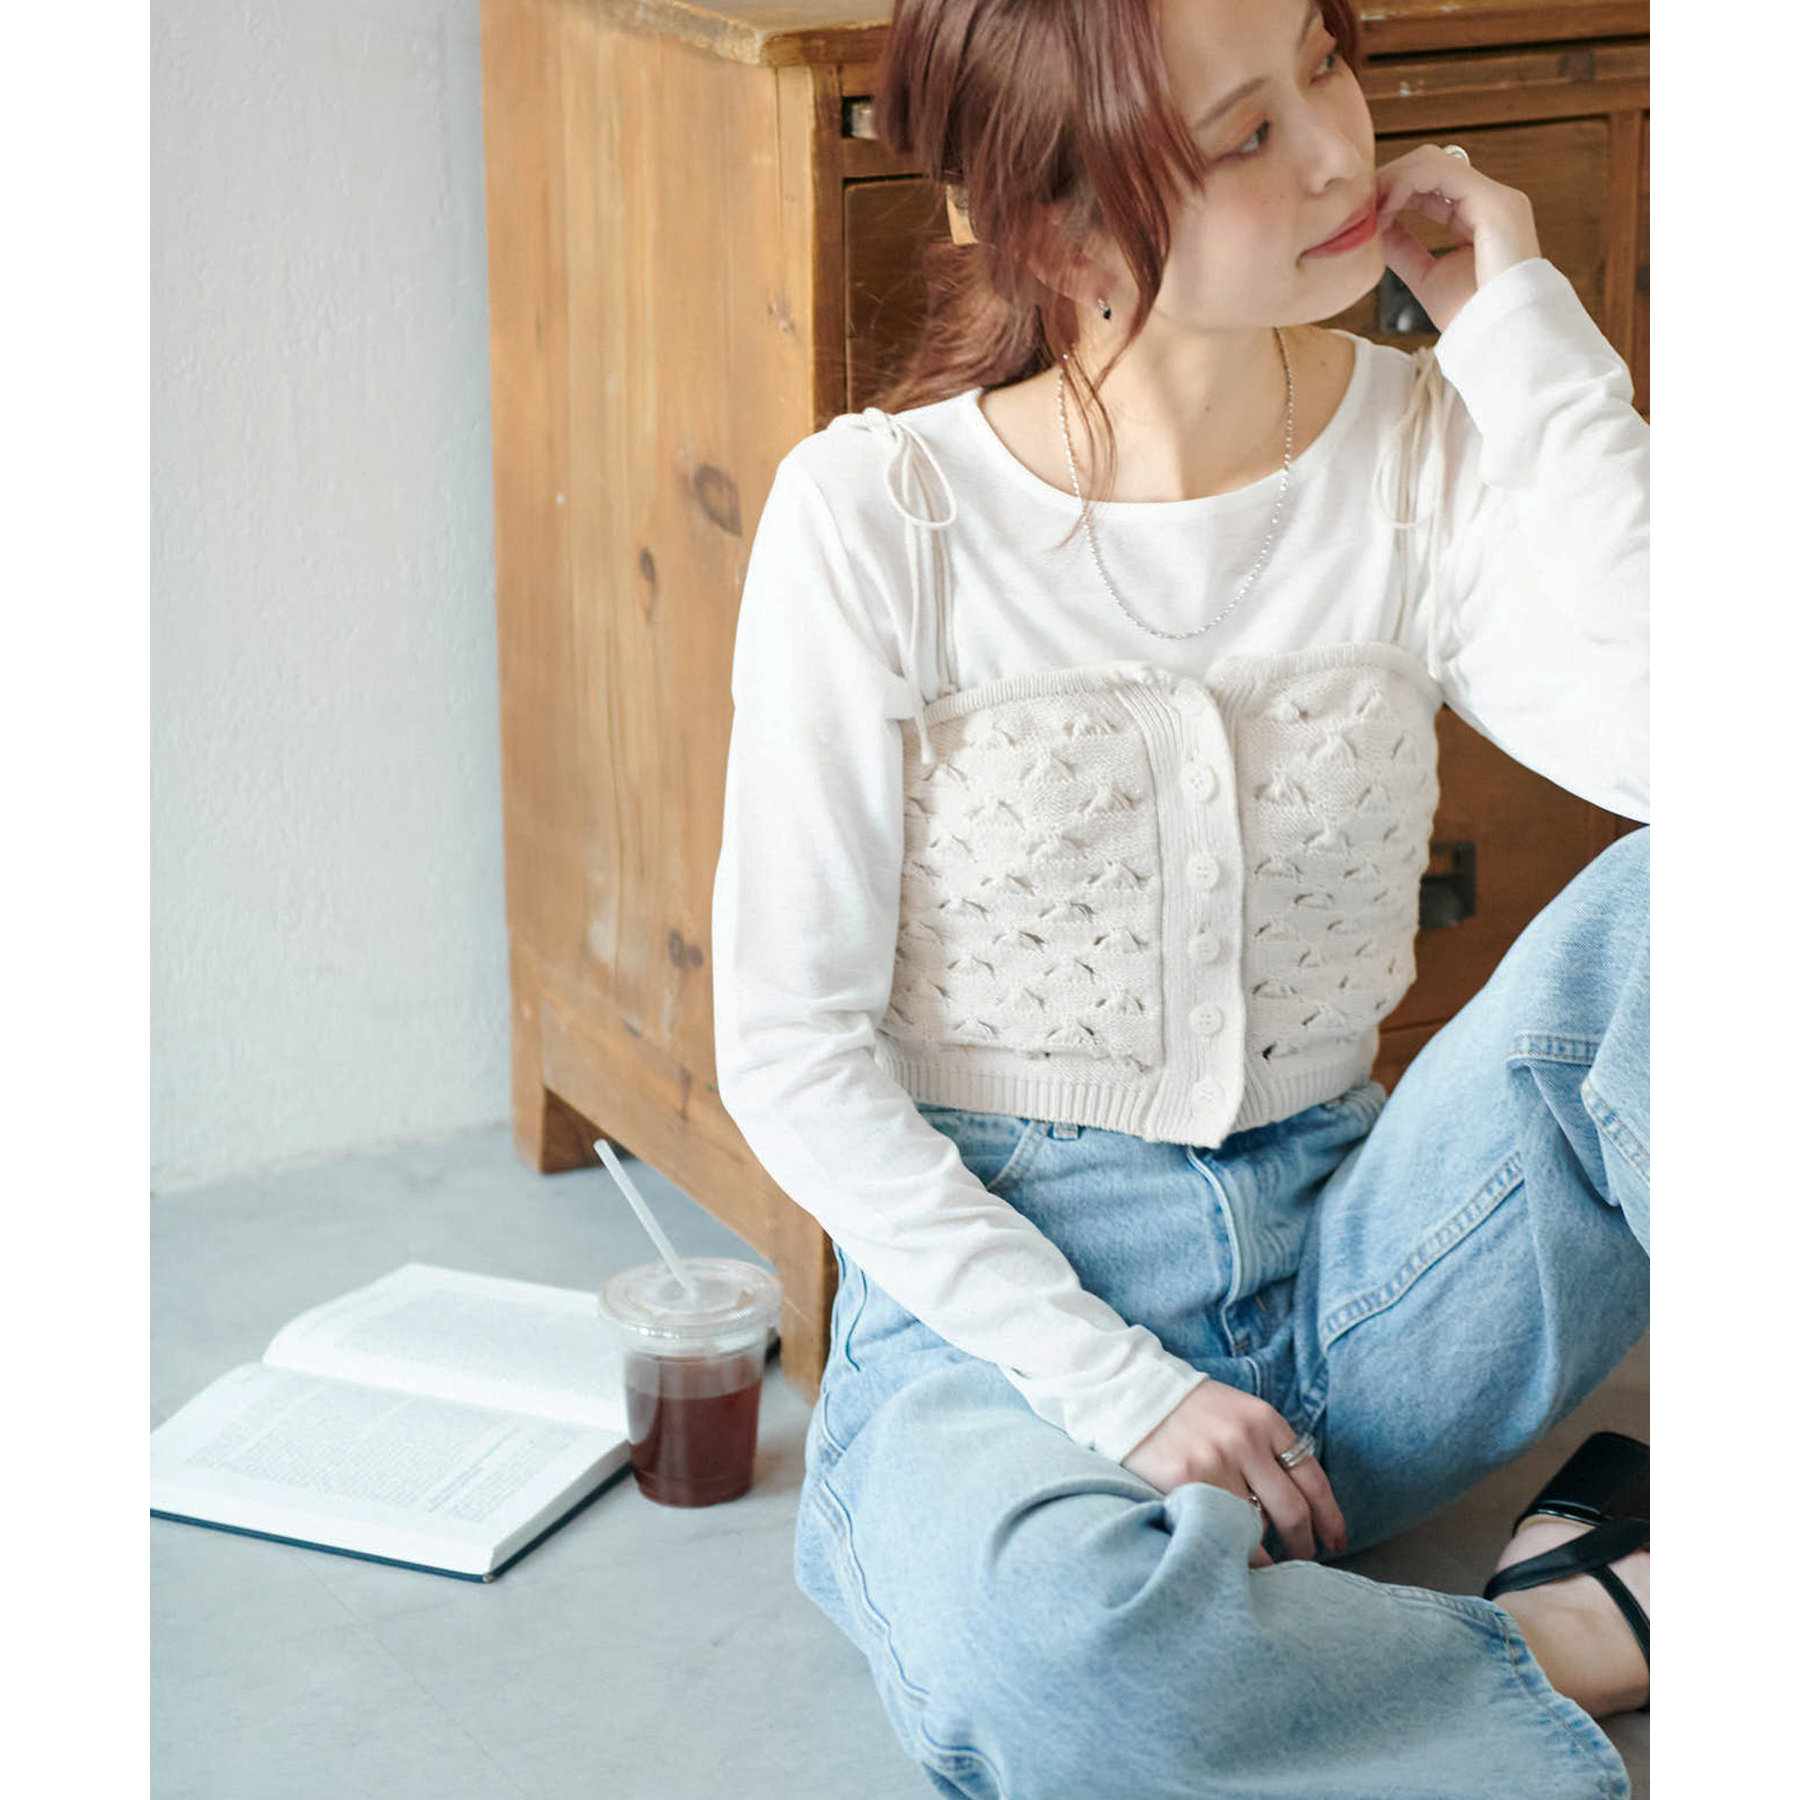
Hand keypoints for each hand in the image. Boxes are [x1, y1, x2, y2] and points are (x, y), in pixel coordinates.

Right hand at [1121, 1379, 1347, 1568]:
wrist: (1132, 1393)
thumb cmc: (1190, 1412)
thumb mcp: (1239, 1414)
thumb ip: (1269, 1449)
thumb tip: (1304, 1507)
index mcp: (1264, 1420)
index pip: (1313, 1479)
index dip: (1330, 1518)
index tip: (1335, 1542)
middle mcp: (1245, 1440)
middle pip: (1293, 1511)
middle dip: (1303, 1545)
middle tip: (1302, 1560)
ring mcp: (1215, 1462)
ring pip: (1255, 1527)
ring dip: (1262, 1551)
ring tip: (1259, 1559)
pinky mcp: (1186, 1482)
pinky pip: (1220, 1528)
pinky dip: (1228, 1545)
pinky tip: (1227, 1552)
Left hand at [1374, 144, 1541, 335]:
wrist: (1501, 338)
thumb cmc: (1473, 317)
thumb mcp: (1427, 277)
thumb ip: (1405, 250)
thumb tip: (1378, 231)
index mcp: (1481, 215)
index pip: (1432, 183)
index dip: (1395, 190)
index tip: (1366, 213)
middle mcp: (1491, 200)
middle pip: (1431, 164)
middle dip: (1390, 179)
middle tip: (1361, 205)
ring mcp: (1497, 198)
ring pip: (1434, 161)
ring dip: (1394, 179)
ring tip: (1371, 208)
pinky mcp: (1495, 203)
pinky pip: (1443, 172)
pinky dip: (1406, 183)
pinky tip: (1387, 207)